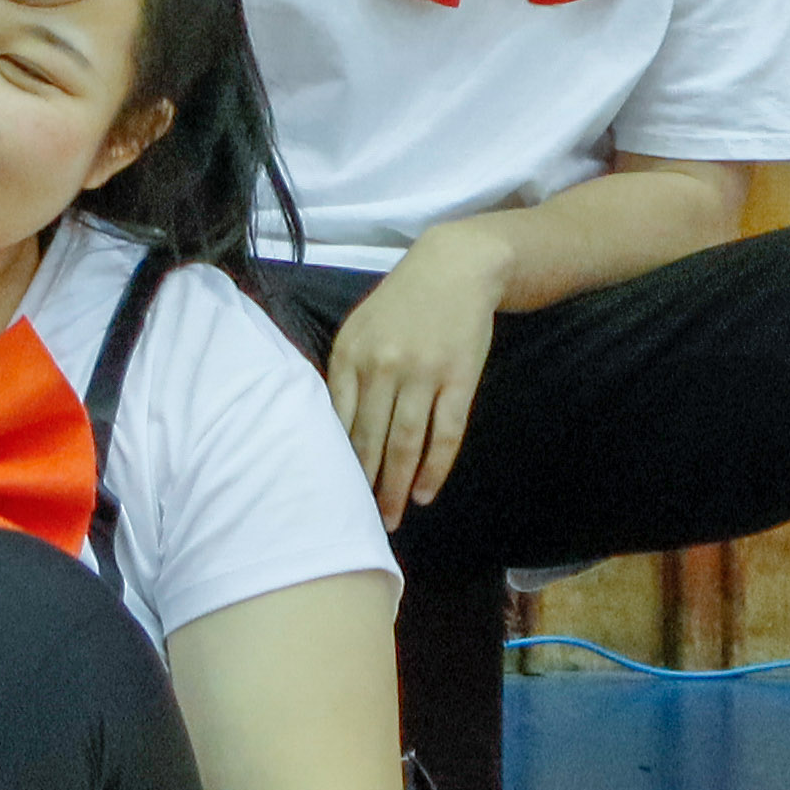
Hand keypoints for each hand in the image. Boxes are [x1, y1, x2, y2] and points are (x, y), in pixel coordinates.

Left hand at [326, 228, 509, 525]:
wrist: (455, 269)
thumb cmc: (401, 303)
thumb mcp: (359, 328)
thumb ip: (345, 371)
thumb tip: (331, 427)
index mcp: (349, 353)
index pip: (336, 419)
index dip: (335, 460)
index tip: (330, 491)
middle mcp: (382, 366)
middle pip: (368, 438)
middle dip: (363, 484)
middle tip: (360, 520)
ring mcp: (423, 374)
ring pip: (405, 443)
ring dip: (397, 486)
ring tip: (392, 517)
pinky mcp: (459, 380)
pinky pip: (445, 434)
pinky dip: (435, 468)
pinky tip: (426, 493)